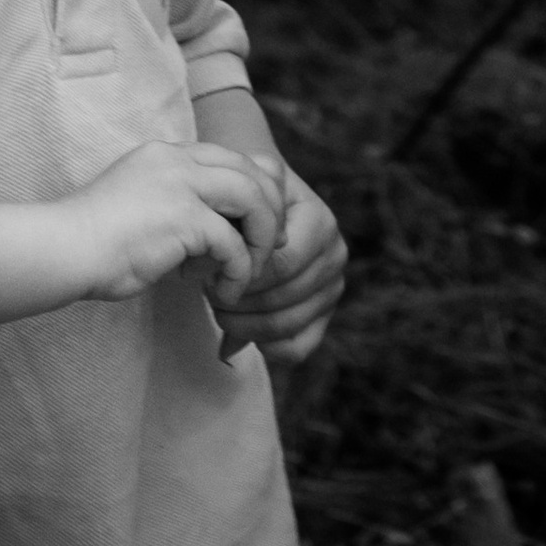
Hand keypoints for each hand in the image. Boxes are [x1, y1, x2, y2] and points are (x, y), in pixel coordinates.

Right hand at [67, 140, 280, 301]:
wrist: (62, 249)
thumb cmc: (94, 242)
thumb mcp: (141, 209)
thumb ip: (178, 211)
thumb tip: (215, 243)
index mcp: (166, 154)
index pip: (231, 158)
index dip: (255, 190)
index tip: (257, 225)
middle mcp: (177, 160)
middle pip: (250, 171)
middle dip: (269, 211)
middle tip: (268, 248)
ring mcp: (180, 184)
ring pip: (251, 198)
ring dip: (260, 239)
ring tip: (251, 272)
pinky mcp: (181, 217)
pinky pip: (231, 243)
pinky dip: (238, 270)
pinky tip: (225, 293)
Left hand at [210, 165, 347, 368]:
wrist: (260, 212)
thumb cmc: (246, 205)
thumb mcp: (242, 196)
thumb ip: (236, 217)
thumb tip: (224, 262)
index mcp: (320, 221)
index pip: (282, 264)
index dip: (242, 275)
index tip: (211, 273)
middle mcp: (335, 254)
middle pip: (282, 297)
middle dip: (239, 301)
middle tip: (211, 294)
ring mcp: (332, 288)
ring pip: (286, 325)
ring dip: (244, 325)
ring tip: (220, 309)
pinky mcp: (324, 317)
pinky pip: (297, 348)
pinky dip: (265, 347)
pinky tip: (242, 331)